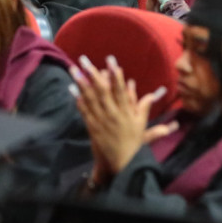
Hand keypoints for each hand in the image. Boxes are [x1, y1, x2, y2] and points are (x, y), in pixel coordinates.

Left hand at [71, 54, 170, 175]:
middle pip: (102, 90)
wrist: (121, 163)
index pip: (120, 89)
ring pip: (90, 98)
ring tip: (74, 70)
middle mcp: (112, 113)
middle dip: (92, 73)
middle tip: (84, 60)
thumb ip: (144, 107)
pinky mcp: (92, 127)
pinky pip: (84, 111)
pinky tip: (71, 89)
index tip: (111, 60)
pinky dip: (78, 99)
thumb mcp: (142, 124)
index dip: (115, 74)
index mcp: (126, 111)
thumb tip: (149, 93)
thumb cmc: (133, 143)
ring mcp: (101, 120)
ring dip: (81, 83)